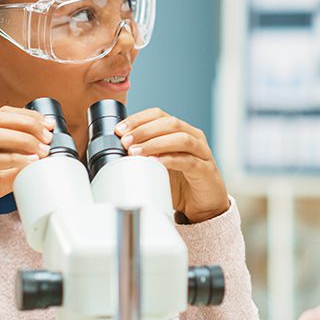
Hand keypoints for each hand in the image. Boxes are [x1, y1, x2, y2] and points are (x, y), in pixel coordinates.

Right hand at [0, 106, 53, 255]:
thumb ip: (9, 169)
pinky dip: (12, 159)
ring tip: (43, 150)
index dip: (26, 116)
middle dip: (29, 125)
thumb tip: (38, 164)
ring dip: (24, 140)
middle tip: (49, 136)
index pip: (0, 114)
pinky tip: (29, 163)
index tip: (48, 124)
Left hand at [115, 108, 228, 222]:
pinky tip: (155, 163)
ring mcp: (202, 152)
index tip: (119, 129)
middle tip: (125, 141)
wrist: (203, 205)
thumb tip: (114, 149)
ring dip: (155, 143)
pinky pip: (188, 161)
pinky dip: (169, 160)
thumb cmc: (179, 181)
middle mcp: (193, 136)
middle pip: (169, 123)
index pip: (158, 115)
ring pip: (181, 139)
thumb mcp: (157, 163)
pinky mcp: (206, 170)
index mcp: (180, 130)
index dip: (138, 119)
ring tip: (135, 152)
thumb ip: (142, 153)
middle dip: (143, 130)